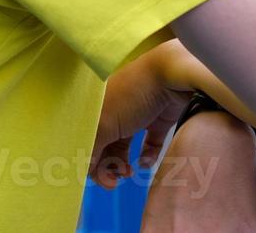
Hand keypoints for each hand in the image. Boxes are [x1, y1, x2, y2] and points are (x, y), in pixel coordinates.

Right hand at [91, 41, 192, 189]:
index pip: (87, 139)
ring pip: (124, 147)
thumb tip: (83, 170)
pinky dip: (146, 156)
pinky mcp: (158, 120)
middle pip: (104, 146)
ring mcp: (137, 115)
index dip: (89, 161)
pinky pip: (149, 145)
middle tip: (114, 181)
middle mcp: (114, 111)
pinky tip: (145, 161)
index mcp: (97, 108)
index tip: (98, 179)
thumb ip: (90, 150)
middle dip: (107, 166)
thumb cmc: (132, 96)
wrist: (171, 76)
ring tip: (128, 172)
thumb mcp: (103, 124)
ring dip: (123, 164)